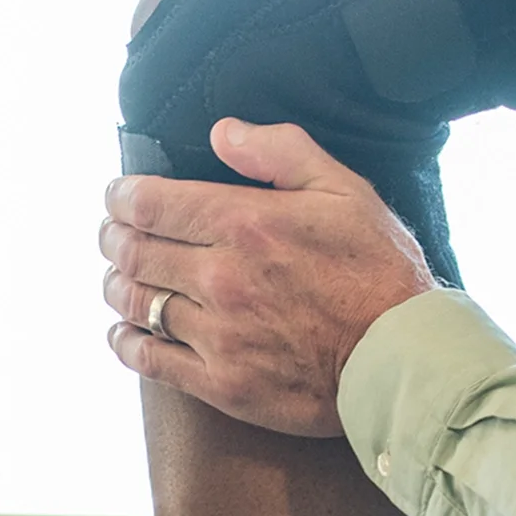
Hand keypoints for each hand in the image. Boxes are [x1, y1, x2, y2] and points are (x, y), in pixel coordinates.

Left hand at [100, 119, 436, 436]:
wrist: (404, 358)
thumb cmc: (380, 273)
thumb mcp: (344, 191)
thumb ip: (280, 152)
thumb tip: (224, 132)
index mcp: (245, 223)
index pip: (148, 203)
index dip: (121, 197)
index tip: (118, 197)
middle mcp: (221, 278)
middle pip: (132, 252)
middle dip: (112, 237)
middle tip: (111, 234)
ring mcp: (217, 334)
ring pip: (134, 303)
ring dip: (115, 285)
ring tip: (117, 277)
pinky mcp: (221, 382)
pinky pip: (149, 361)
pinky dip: (125, 342)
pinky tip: (124, 332)